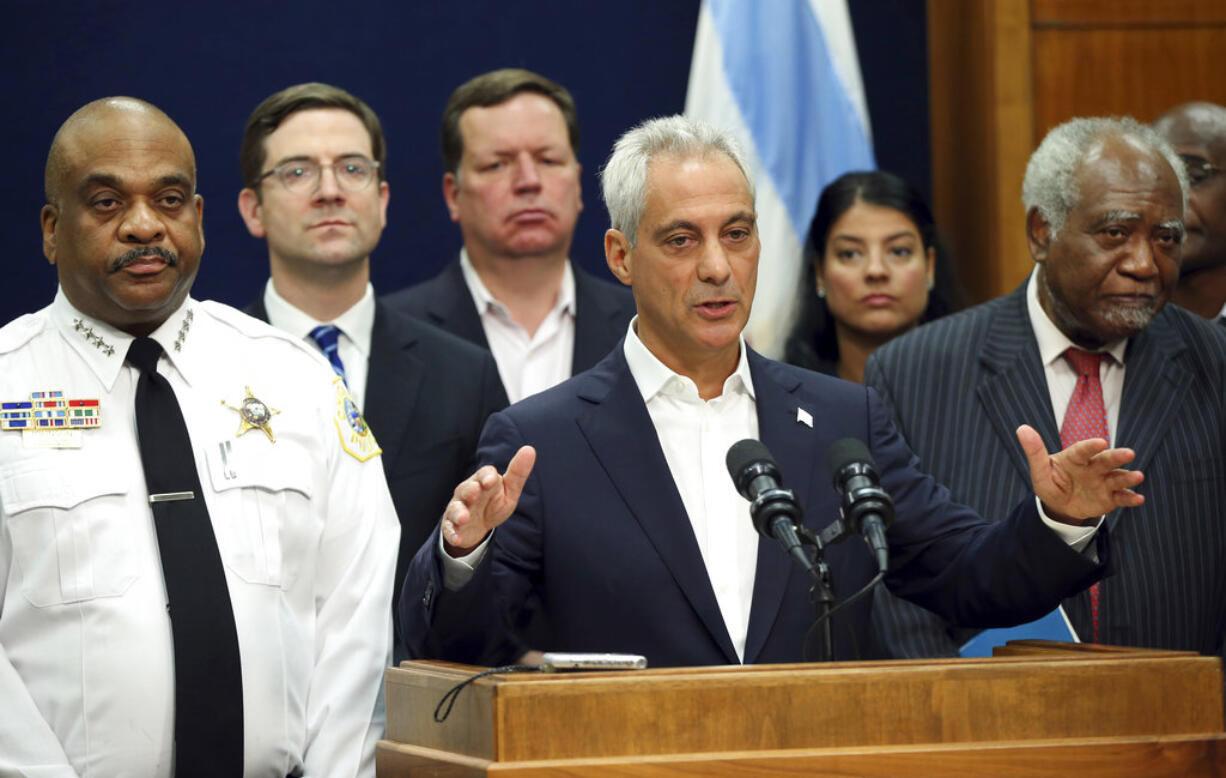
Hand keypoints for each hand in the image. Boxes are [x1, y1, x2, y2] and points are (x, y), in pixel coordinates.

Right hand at [440, 445, 535, 555]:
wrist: (478, 526)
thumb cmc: (494, 502)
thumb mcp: (509, 490)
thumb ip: (518, 472)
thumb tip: (530, 449)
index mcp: (483, 481)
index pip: (484, 474)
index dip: (487, 476)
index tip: (492, 481)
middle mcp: (468, 492)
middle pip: (466, 488)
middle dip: (470, 490)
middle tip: (475, 493)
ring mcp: (458, 508)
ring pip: (456, 508)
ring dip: (459, 512)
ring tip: (464, 518)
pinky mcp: (452, 525)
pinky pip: (449, 528)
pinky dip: (452, 533)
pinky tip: (457, 538)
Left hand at [1017, 424, 1143, 523]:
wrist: (1060, 505)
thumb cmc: (1050, 482)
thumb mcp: (1040, 470)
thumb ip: (1034, 451)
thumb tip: (1022, 428)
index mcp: (1075, 457)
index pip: (1083, 450)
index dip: (1091, 446)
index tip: (1100, 442)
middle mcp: (1093, 467)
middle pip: (1106, 460)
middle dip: (1117, 456)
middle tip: (1129, 453)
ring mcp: (1103, 482)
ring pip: (1117, 477)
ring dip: (1128, 477)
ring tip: (1138, 476)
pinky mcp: (1110, 497)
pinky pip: (1121, 497)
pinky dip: (1130, 498)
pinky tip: (1138, 499)